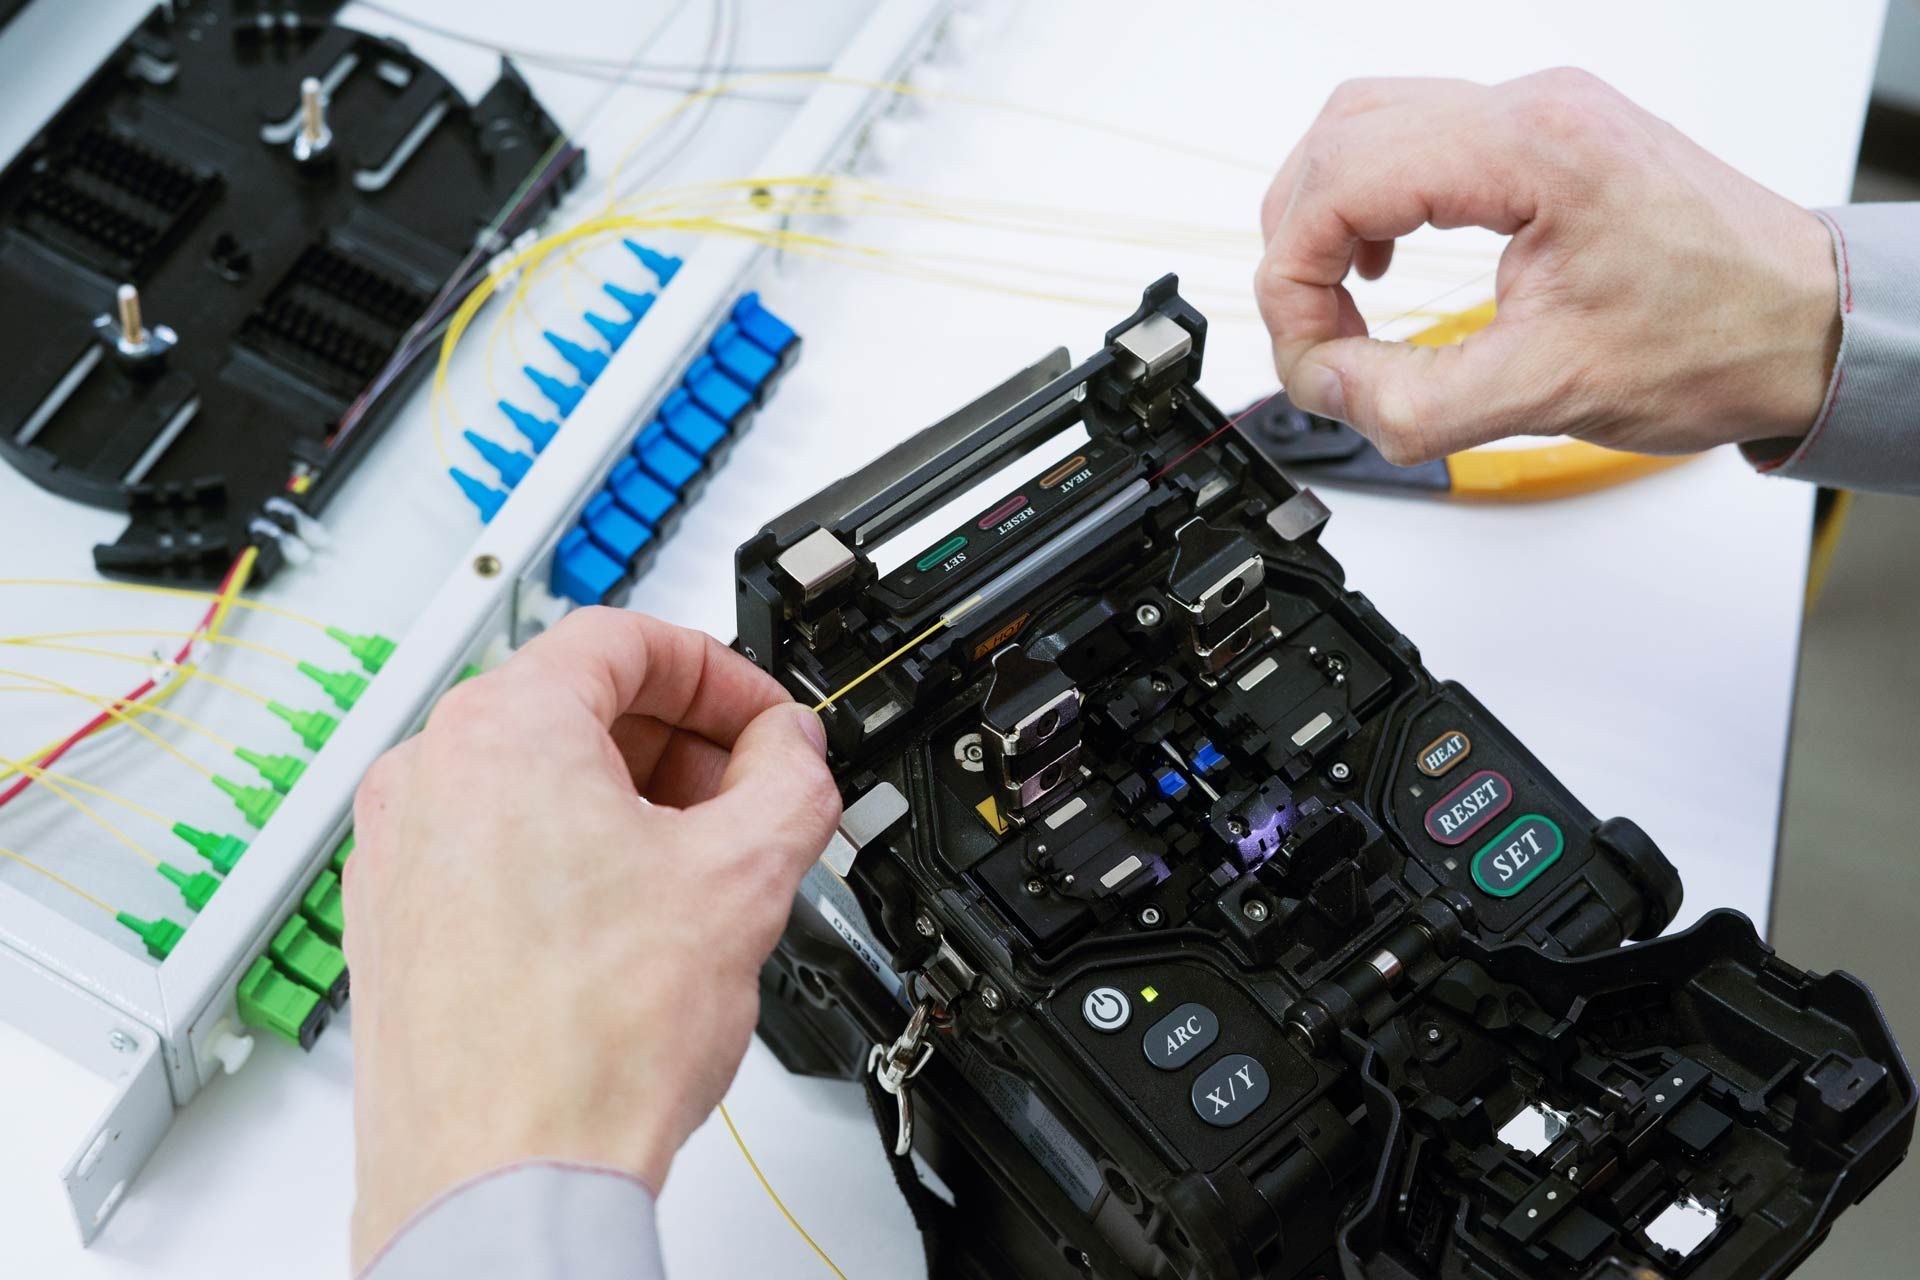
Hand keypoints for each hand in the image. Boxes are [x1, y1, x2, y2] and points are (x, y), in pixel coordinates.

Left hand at [342, 608, 839, 1268]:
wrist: (503, 1182)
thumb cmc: (585, 1044)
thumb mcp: (742, 879)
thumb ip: (790, 780)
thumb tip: (793, 750)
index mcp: (501, 731)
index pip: (624, 639)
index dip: (721, 672)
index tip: (766, 722)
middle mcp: (428, 776)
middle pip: (576, 706)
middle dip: (683, 744)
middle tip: (752, 795)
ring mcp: (399, 853)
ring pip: (536, 780)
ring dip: (634, 803)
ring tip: (703, 873)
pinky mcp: (396, 924)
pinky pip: (497, 847)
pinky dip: (573, 857)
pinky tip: (635, 926)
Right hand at [1254, 69, 1840, 461]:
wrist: (1804, 324)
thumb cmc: (1716, 339)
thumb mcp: (1547, 391)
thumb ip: (1413, 402)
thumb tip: (1325, 388)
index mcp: (1532, 151)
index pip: (1343, 182)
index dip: (1293, 278)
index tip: (1308, 356)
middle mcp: (1533, 111)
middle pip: (1340, 138)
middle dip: (1299, 243)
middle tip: (1312, 335)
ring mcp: (1541, 115)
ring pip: (1369, 125)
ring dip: (1329, 213)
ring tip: (1337, 300)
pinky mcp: (1546, 138)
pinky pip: (1418, 138)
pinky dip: (1375, 199)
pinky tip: (1384, 260)